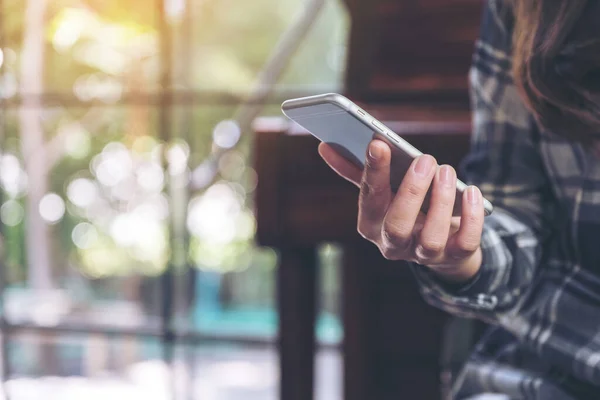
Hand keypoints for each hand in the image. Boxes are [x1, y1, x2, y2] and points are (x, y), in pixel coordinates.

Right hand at [318, 139, 484, 281]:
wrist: (441, 242)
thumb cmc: (405, 207)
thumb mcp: (383, 191)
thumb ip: (356, 171)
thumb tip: (324, 147)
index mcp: (371, 224)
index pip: (369, 199)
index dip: (373, 172)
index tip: (378, 143)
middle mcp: (393, 244)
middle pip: (397, 226)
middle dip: (411, 192)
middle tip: (425, 159)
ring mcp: (424, 255)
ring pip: (431, 237)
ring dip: (442, 202)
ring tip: (447, 170)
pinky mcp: (455, 256)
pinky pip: (465, 244)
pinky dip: (471, 217)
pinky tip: (472, 191)